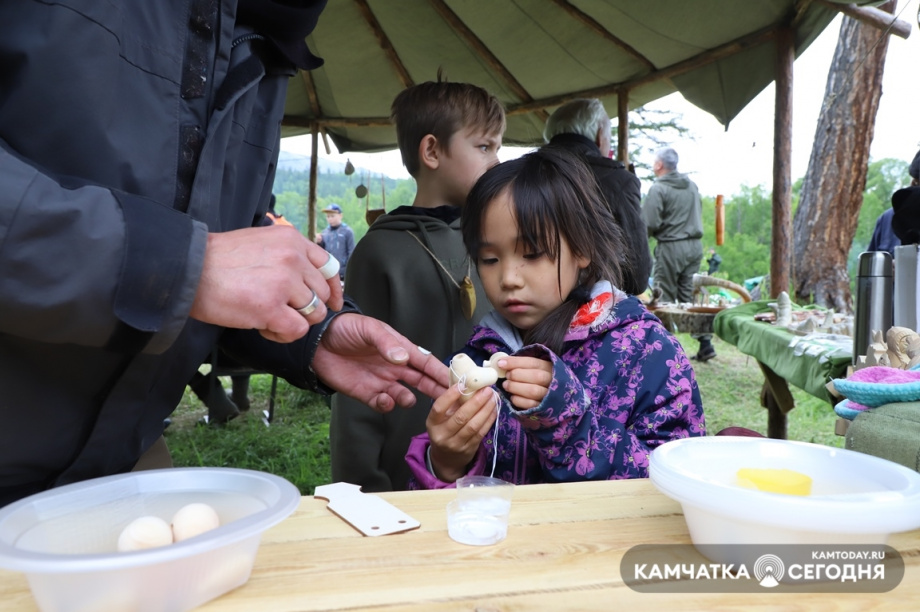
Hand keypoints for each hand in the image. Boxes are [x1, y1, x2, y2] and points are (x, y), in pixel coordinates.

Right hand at [190, 225, 343, 342]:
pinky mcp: (271, 307)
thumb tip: (308, 278)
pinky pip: (297, 331)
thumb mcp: (261, 243)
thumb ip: (286, 255)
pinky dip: (282, 335)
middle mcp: (293, 258)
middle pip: (322, 294)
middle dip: (306, 308)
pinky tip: (264, 328)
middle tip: (280, 311)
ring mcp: (284, 282)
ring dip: (294, 322)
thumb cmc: (218, 259)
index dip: (333, 289)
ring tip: (269, 318)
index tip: (332, 302)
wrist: (189, 269)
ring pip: (313, 314)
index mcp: (292, 240)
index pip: (329, 266)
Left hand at [311, 314, 448, 411]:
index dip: (442, 371)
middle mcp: (395, 367)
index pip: (426, 362)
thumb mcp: (367, 329)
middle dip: (436, 390)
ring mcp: (382, 381)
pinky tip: (383, 399)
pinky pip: (383, 404)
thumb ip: (386, 343)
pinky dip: (387, 405)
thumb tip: (403, 358)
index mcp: (400, 348)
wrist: (316, 343)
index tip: (458, 381)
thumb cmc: (345, 329)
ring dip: (409, 400)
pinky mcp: (367, 394)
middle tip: (450, 401)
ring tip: (407, 398)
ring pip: (405, 396)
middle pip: (422, 381)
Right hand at [427, 385, 496, 481]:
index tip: (463, 384)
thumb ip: (451, 404)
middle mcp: (443, 435)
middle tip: (487, 389)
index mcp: (432, 424)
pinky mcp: (470, 449)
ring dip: (486, 410)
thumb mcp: (440, 419)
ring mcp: (456, 444)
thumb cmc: (444, 431)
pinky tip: (494, 409)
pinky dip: (489, 419)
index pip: (439, 408)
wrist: (446, 460)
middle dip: (476, 401)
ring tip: (493, 397)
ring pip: (473, 425)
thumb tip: (468, 383)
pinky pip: (481, 432)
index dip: (450, 395)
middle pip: (461, 417)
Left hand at [497, 355, 552, 409]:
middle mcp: (552, 381)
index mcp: (549, 368)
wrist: (548, 399)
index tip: (500, 363)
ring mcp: (549, 396)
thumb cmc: (534, 379)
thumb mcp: (532, 368)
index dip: (515, 362)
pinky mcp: (543, 409)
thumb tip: (501, 362)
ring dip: (515, 387)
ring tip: (506, 385)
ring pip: (533, 391)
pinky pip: (530, 404)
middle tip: (506, 376)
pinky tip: (512, 396)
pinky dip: (518, 400)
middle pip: (536, 376)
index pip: (533, 363)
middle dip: (517, 375)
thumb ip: (519, 365)